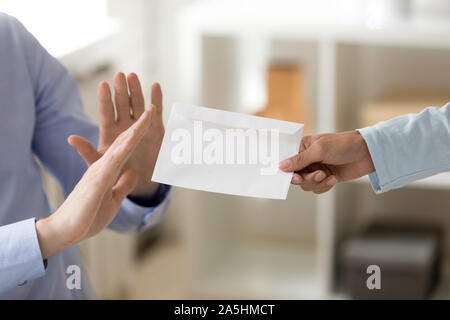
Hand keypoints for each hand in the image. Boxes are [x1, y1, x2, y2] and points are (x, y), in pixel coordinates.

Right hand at [36, 110, 153, 258]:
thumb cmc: (87, 215)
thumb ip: (123, 183)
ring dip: (137, 122)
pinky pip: (117, 156)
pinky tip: (139, 131)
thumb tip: (134, 173)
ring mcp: (102, 167)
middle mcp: (105, 163)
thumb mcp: (112, 197)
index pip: (125, 143)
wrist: (67, 228)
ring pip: (124, 140)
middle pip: (124, 134)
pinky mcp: (100, 176)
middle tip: (137, 88)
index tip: (149, 114)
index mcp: (108, 167)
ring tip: (148, 105)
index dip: (137, 128)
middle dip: (134, 113)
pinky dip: (128, 142)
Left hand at [69, 72, 164, 197]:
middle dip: (120, 90)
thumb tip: (70, 138)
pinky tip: (155, 86)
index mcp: (110, 132)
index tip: (103, 85)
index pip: (107, 113)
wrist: (139, 183)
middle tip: (119, 75)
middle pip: (122, 104)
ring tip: (133, 76)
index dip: (105, 99)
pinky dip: (157, 99)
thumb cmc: (117, 174)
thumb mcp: (100, 164)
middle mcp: (125, 125)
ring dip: (135, 90)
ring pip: (137, 104)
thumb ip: (87, 152)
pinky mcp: (155, 129)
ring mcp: (141, 126)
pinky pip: (157, 112)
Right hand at [279, 131, 374, 193]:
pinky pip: (316, 188)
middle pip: (296, 176)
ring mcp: (315, 169)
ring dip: (317, 182)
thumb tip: (281, 166)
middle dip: (307, 178)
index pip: (287, 161)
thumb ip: (300, 159)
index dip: (288, 171)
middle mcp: (307, 159)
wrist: (367, 153)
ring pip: (306, 185)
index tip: (296, 176)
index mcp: (302, 147)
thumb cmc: (344, 145)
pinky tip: (334, 178)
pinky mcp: (325, 178)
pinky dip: (325, 186)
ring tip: (328, 175)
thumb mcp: (319, 150)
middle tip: (318, 174)